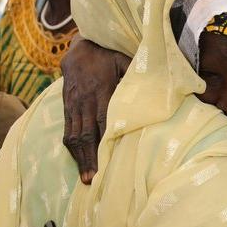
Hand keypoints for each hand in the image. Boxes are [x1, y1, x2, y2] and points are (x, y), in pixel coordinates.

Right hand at [61, 35, 131, 184]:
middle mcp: (86, 99)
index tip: (108, 159)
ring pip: (74, 134)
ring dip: (79, 158)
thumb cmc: (109, 56)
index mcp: (103, 89)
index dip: (104, 141)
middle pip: (86, 133)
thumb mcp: (125, 61)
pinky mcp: (66, 106)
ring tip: (84, 178)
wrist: (81, 46)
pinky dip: (72, 147)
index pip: (104, 119)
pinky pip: (67, 129)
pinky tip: (77, 162)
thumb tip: (159, 89)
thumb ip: (137, 76)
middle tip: (92, 180)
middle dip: (89, 158)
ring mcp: (74, 104)